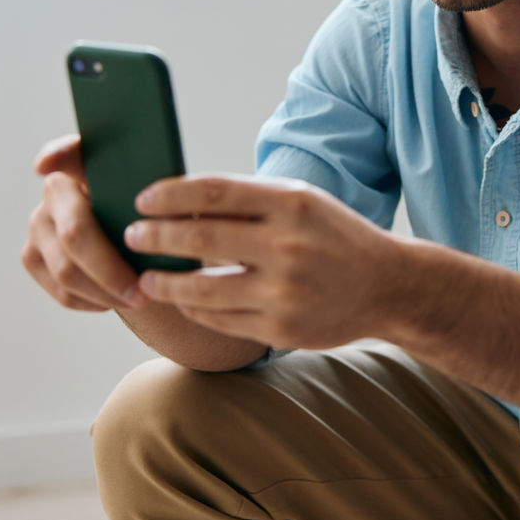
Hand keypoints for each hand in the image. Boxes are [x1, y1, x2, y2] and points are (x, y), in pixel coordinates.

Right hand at [23, 134, 147, 311]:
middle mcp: (54, 190)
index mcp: (87, 164)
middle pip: (75, 233)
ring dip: (107, 291)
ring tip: (140, 299)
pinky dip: (94, 300)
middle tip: (144, 292)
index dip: (55, 155)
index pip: (67, 151)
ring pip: (66, 271)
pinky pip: (61, 291)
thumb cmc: (155, 213)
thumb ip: (158, 193)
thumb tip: (169, 206)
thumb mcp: (162, 199)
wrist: (138, 240)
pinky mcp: (31, 257)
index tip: (46, 166)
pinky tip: (117, 299)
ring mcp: (37, 224)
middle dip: (111, 270)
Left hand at [128, 174, 401, 349]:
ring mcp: (282, 290)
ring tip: (146, 278)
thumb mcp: (302, 202)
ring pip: (200, 289)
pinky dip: (194, 310)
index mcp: (291, 203)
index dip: (169, 195)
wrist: (388, 286)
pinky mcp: (280, 327)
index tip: (142, 199)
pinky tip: (182, 302)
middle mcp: (286, 245)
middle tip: (131, 235)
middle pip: (198, 239)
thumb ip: (250, 201)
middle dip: (154, 237)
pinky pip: (219, 320)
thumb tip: (180, 204)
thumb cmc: (335, 236)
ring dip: (163, 284)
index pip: (213, 192)